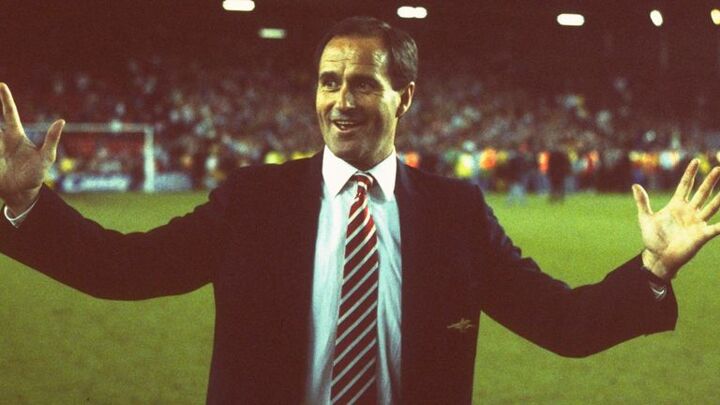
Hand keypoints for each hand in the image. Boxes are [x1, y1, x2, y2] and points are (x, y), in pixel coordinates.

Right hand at [0, 83, 63, 213]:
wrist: (23, 193)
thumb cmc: (36, 174)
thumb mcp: (46, 157)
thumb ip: (52, 139)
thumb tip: (61, 121)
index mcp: (15, 135)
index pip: (9, 113)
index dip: (6, 99)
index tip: (2, 85)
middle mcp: (2, 139)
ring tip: (2, 150)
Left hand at [633, 159, 719, 280]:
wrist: (658, 257)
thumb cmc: (652, 239)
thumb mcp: (645, 218)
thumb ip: (642, 202)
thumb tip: (635, 186)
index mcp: (676, 206)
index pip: (685, 186)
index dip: (690, 174)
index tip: (695, 161)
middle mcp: (689, 212)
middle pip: (702, 193)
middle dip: (710, 181)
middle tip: (719, 168)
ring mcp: (697, 222)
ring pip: (712, 206)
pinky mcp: (702, 235)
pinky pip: (716, 228)